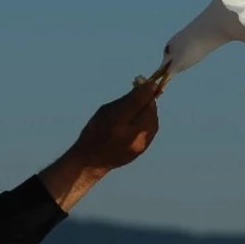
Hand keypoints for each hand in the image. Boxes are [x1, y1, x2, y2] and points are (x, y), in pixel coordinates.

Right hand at [38, 82, 160, 211]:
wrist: (91, 160)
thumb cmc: (95, 132)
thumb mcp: (104, 112)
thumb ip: (124, 101)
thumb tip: (141, 88)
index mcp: (116, 123)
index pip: (136, 102)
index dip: (145, 91)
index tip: (151, 83)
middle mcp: (129, 135)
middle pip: (149, 111)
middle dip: (149, 100)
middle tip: (147, 93)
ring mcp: (138, 144)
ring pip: (153, 121)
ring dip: (150, 110)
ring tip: (144, 105)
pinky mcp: (142, 149)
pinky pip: (151, 130)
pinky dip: (149, 121)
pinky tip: (143, 117)